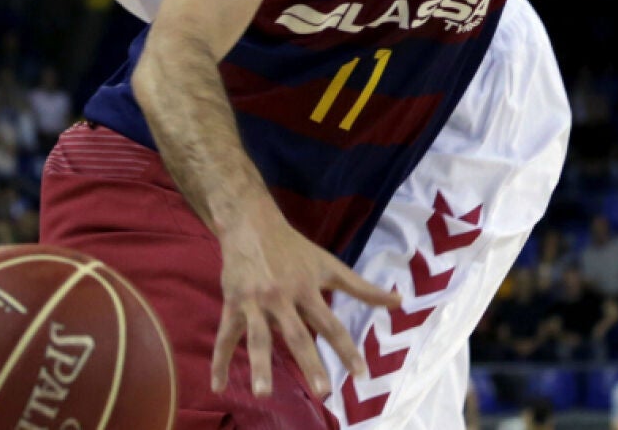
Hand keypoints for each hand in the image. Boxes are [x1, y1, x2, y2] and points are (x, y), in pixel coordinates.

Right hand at [211, 200, 399, 398]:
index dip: (347, 350)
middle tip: (322, 392)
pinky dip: (219, 362)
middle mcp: (282, 298)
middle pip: (298, 335)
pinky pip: (225, 337)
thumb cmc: (294, 248)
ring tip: (262, 393)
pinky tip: (218, 387)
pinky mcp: (233, 304)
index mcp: (307, 290)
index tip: (360, 375)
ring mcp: (255, 302)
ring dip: (260, 366)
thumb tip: (399, 301)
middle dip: (310, 363)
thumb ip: (363, 288)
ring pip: (258, 338)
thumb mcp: (329, 265)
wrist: (251, 223)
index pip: (331, 325)